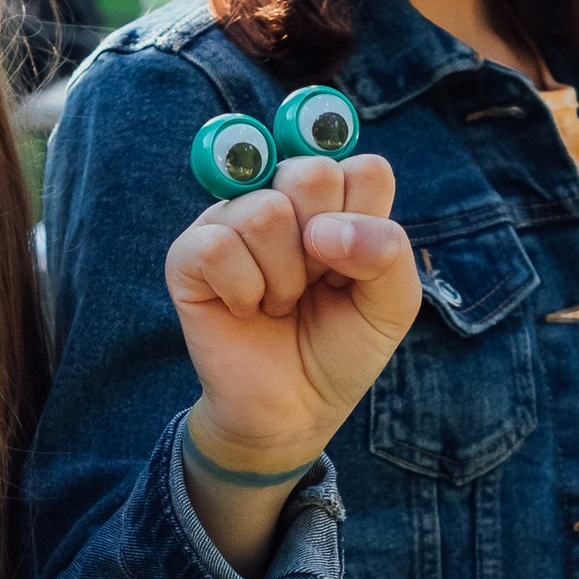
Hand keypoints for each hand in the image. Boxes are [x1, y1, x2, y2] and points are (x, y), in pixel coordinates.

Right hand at [168, 150, 420, 563]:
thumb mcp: (391, 304)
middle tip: (314, 284)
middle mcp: (279, 196)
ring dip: (284, 279)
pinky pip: (218, 247)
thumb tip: (324, 230)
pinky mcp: (188, 254)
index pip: (363, 170)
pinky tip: (246, 308)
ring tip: (280, 303)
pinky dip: (243, 292)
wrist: (293, 409)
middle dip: (323, 249)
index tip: (352, 269)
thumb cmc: (339, 346)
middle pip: (310, 175)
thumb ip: (387, 252)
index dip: (366, 228)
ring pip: (264, 212)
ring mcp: (230, 220)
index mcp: (333, 197)